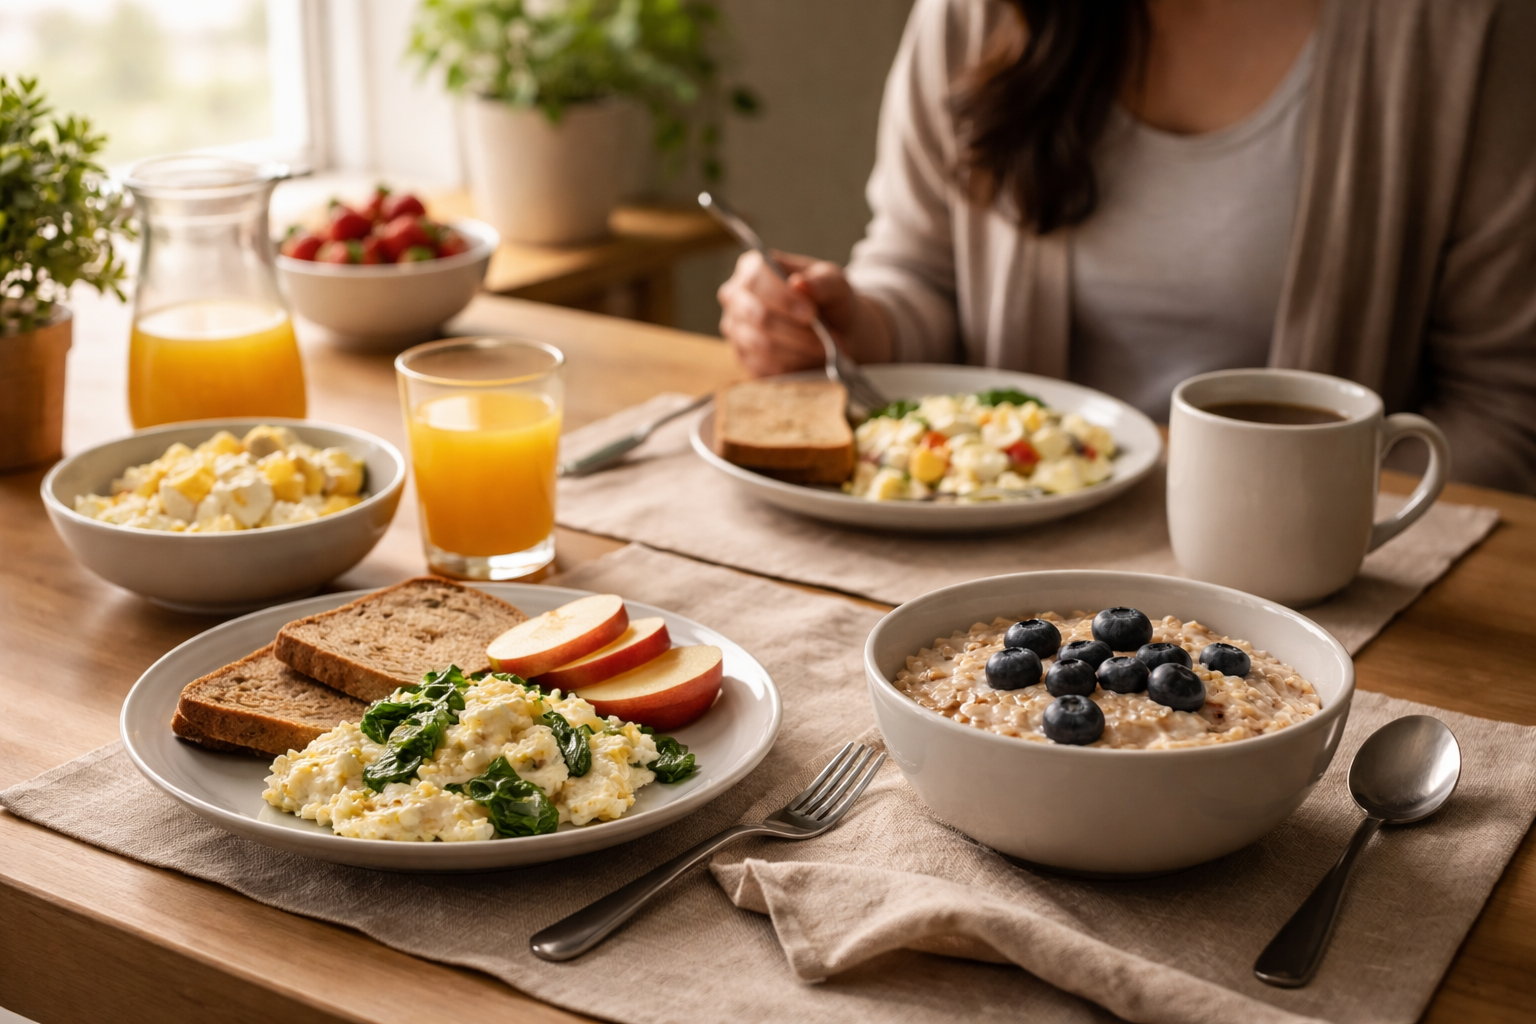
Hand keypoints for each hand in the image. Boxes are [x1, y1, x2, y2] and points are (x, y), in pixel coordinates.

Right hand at [717, 250, 891, 376]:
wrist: (834, 330)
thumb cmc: (829, 299)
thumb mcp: (834, 283)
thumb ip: (821, 281)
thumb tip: (800, 284)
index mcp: (752, 269)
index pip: (756, 280)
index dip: (783, 299)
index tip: (812, 314)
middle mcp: (736, 298)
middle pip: (758, 316)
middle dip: (797, 331)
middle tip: (828, 339)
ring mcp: (736, 330)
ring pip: (763, 345)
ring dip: (800, 350)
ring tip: (828, 350)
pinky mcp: (744, 358)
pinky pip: (765, 367)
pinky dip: (794, 366)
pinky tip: (814, 361)